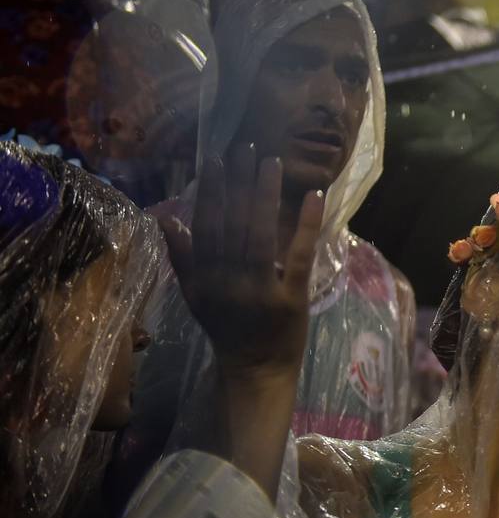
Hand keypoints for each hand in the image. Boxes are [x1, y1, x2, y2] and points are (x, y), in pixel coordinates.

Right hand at [159, 143, 322, 379]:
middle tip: (244, 148)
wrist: (256, 369)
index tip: (214, 160)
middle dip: (237, 183)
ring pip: (259, 235)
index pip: (205, 226)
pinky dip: (305, 224)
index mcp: (205, 277)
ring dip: (264, 195)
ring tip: (270, 162)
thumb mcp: (195, 296)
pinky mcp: (291, 298)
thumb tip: (166, 217)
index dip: (210, 191)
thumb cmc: (226, 328)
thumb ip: (182, 258)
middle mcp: (228, 281)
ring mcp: (260, 290)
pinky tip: (313, 195)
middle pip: (232, 224)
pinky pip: (297, 256)